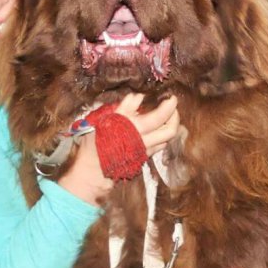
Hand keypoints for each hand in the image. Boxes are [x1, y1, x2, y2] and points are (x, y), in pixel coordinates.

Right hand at [58, 94, 179, 205]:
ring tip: (165, 117)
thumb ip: (124, 108)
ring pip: (166, 139)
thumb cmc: (95, 143)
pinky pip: (159, 146)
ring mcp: (145, 151)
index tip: (171, 97)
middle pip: (170, 130)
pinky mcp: (143, 158)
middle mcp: (144, 141)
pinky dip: (161, 136)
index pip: (160, 116)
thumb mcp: (106, 120)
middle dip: (175, 117)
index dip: (169, 106)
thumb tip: (138, 97)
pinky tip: (154, 130)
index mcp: (135, 128)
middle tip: (172, 107)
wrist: (92, 170)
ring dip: (169, 127)